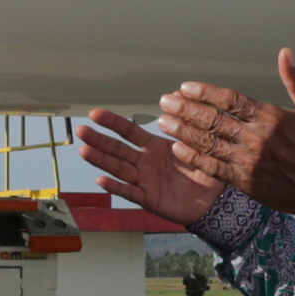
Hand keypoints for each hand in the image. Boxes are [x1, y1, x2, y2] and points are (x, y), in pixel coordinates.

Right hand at [73, 108, 219, 228]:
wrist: (213, 201)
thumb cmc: (205, 170)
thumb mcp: (199, 142)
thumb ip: (187, 121)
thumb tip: (178, 94)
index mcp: (154, 147)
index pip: (129, 131)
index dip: (112, 122)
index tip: (95, 113)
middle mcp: (145, 162)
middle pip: (117, 149)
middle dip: (99, 140)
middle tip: (81, 130)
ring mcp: (144, 181)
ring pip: (118, 169)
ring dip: (101, 160)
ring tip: (84, 151)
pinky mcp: (149, 199)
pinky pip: (130, 192)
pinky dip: (116, 187)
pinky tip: (101, 181)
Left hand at [155, 51, 294, 220]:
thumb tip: (286, 52)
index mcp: (272, 117)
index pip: (230, 100)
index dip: (204, 92)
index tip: (185, 87)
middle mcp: (257, 139)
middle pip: (212, 120)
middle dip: (184, 109)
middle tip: (165, 101)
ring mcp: (248, 162)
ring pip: (207, 143)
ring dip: (182, 131)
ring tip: (163, 122)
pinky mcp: (244, 182)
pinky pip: (212, 168)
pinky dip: (193, 157)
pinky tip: (178, 148)